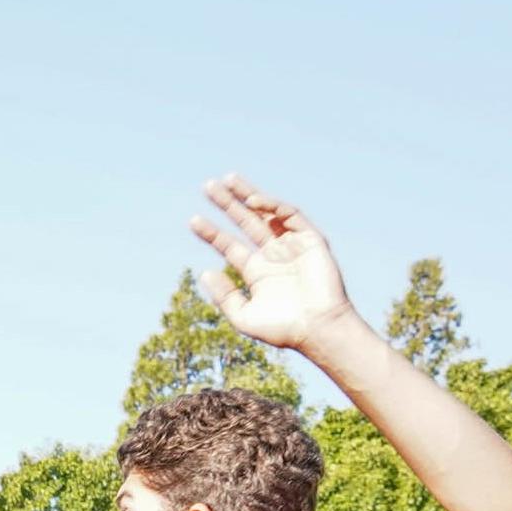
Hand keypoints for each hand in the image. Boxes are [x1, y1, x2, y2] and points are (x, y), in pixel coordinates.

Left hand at [190, 176, 353, 355]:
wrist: (318, 329)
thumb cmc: (283, 329)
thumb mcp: (243, 316)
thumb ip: (224, 296)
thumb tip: (205, 272)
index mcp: (256, 272)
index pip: (229, 245)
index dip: (211, 232)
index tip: (193, 220)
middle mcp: (273, 255)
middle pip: (245, 222)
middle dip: (228, 204)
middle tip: (208, 186)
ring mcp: (292, 245)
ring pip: (267, 213)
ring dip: (248, 195)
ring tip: (227, 181)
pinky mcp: (311, 240)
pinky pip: (291, 216)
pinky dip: (273, 206)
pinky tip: (253, 201)